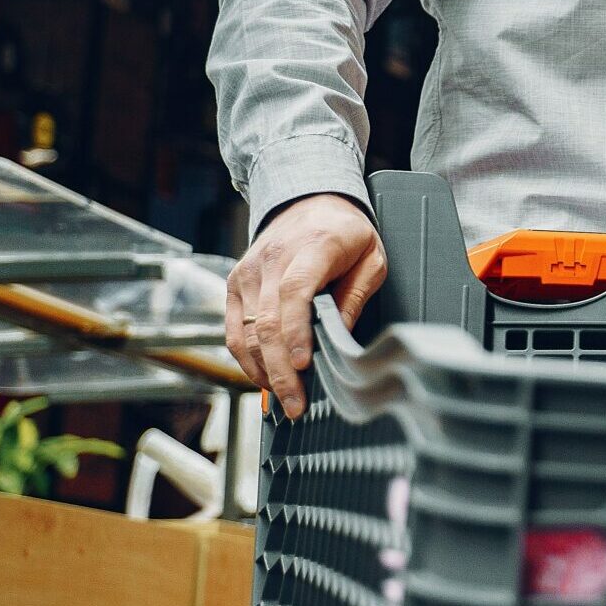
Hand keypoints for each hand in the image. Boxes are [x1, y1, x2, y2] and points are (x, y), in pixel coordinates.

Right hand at [224, 193, 386, 418]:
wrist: (309, 201)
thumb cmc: (346, 233)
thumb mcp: (371, 258)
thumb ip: (355, 296)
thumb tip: (340, 337)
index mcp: (311, 248)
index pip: (294, 293)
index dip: (295, 333)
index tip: (303, 365)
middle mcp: (270, 260)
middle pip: (267, 321)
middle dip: (280, 369)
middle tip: (297, 404)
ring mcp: (247, 273)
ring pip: (246, 331)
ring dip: (262, 370)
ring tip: (285, 398)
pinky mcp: (234, 284)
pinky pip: (234, 329)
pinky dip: (247, 358)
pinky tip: (265, 378)